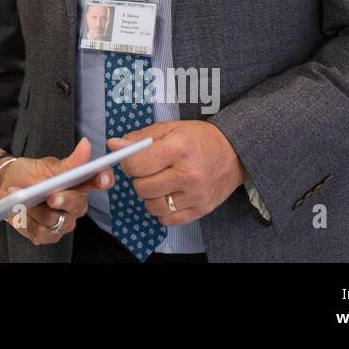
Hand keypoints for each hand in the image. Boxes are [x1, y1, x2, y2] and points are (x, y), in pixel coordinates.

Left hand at [0, 138, 111, 244]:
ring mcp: (63, 222)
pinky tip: (17, 210)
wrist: (5, 185)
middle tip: (51, 197)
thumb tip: (87, 144)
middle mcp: (75, 206)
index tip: (101, 178)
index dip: (104, 179)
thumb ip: (69, 163)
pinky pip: (42, 233)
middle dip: (64, 200)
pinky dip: (26, 220)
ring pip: (56, 220)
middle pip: (77, 205)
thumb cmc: (29, 174)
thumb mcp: (46, 166)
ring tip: (19, 194)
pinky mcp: (48, 235)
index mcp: (80, 185)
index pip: (99, 181)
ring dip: (35, 209)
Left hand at [107, 121, 243, 224]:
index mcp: (178, 149)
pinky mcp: (202, 209)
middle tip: (149, 171)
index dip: (128, 163)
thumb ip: (139, 138)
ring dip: (150, 196)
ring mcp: (196, 195)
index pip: (136, 165)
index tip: (133, 161)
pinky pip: (168, 220)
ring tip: (159, 183)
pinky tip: (169, 195)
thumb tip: (113, 146)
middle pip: (142, 188)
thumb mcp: (169, 128)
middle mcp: (188, 174)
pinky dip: (163, 210)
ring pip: (153, 207)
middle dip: (139, 180)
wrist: (235, 153)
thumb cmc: (198, 138)